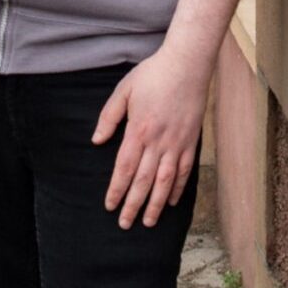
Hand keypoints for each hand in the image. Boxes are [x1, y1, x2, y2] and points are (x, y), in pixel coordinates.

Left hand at [93, 45, 210, 229]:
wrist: (187, 64)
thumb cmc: (153, 74)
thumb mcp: (124, 90)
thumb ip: (109, 117)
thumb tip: (96, 141)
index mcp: (138, 130)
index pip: (124, 168)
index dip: (116, 190)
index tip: (110, 206)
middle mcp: (158, 141)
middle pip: (143, 181)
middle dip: (133, 205)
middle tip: (125, 224)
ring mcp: (177, 143)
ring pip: (165, 181)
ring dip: (155, 204)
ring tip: (147, 222)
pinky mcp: (191, 140)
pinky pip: (184, 171)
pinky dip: (177, 189)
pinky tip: (170, 202)